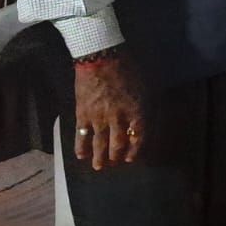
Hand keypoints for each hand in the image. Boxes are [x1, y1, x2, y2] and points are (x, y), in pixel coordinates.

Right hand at [73, 56, 144, 170]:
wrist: (101, 58)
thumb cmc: (127, 68)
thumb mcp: (144, 85)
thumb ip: (144, 104)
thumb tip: (143, 119)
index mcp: (136, 111)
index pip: (137, 137)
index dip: (134, 149)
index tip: (131, 158)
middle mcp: (118, 118)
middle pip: (118, 143)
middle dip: (116, 156)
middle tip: (113, 164)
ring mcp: (99, 117)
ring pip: (99, 143)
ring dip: (99, 157)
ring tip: (98, 167)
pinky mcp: (83, 114)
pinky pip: (81, 134)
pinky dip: (81, 146)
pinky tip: (81, 155)